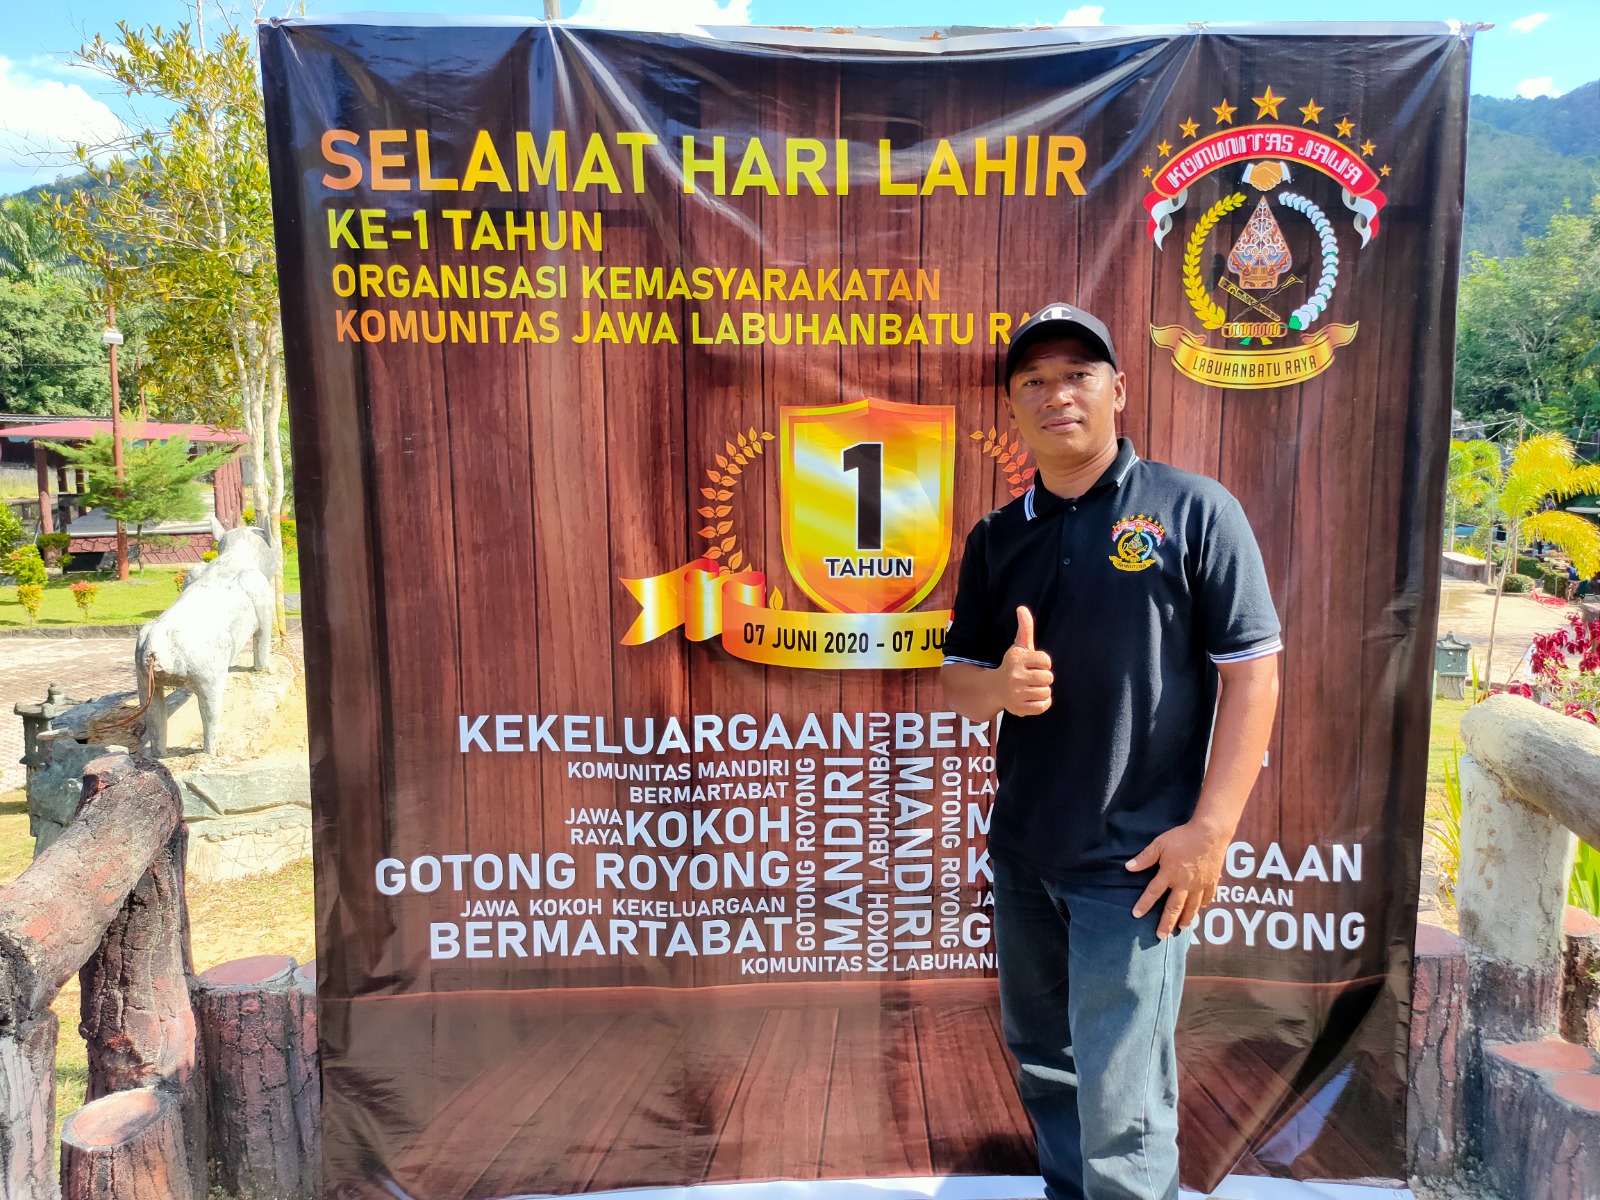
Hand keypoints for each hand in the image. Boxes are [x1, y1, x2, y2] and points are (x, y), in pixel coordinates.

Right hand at [999, 606, 1052, 716]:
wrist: (994, 688)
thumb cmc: (1012, 665)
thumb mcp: (1018, 646)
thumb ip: (1025, 628)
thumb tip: (1021, 608)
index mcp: (1017, 659)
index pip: (1046, 660)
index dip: (1044, 663)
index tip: (1035, 664)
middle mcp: (1015, 676)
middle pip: (1048, 677)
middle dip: (1044, 677)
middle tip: (1033, 677)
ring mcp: (1016, 693)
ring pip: (1046, 692)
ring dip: (1043, 690)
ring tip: (1032, 687)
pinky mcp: (1019, 708)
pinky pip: (1043, 706)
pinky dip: (1042, 703)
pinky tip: (1033, 698)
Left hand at [1126, 819, 1229, 939]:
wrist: (1210, 833)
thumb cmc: (1183, 837)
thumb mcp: (1160, 844)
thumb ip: (1145, 858)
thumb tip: (1128, 867)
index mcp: (1169, 874)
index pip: (1153, 892)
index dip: (1144, 904)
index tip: (1136, 915)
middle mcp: (1184, 883)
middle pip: (1174, 907)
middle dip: (1166, 923)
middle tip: (1161, 937)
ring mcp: (1199, 884)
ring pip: (1192, 907)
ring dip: (1186, 919)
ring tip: (1181, 930)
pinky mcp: (1212, 881)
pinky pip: (1207, 897)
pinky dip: (1203, 905)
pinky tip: (1200, 910)